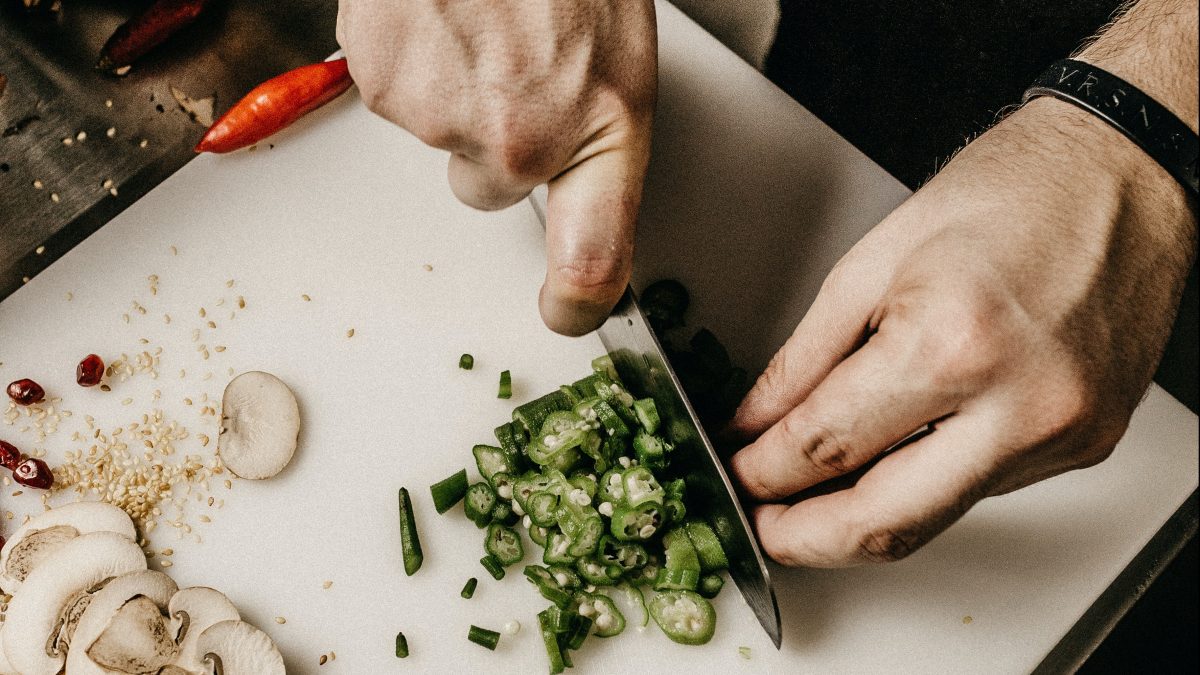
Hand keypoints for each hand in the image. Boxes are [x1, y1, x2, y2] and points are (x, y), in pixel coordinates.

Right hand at [337, 0, 656, 334]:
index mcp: (600, 129)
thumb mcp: (617, 51)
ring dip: (453, 87)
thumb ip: (590, 134)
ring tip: (479, 19)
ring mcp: (443, 116)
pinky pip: (394, 91)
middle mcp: (519, 141)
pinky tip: (441, 12)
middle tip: (514, 65)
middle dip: (495, 139)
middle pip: (487, 186)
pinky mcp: (382, 81)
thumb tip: (565, 190)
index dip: (578, 301)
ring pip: (438, 133)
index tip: (566, 311)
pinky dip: (411, 58)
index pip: (595, 259)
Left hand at [728, 97, 1196, 566]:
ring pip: (933, 520)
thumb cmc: (1009, 192)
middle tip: (760, 523)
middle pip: (884, 523)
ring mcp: (1060, 434)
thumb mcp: (872, 262)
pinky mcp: (1085, 445)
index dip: (762, 473)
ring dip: (859, 519)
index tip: (737, 475)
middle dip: (804, 539)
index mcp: (953, 344)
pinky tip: (888, 460)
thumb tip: (755, 423)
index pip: (827, 446)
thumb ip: (802, 359)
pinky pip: (979, 490)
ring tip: (809, 496)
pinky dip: (920, 485)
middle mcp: (1019, 405)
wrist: (1122, 173)